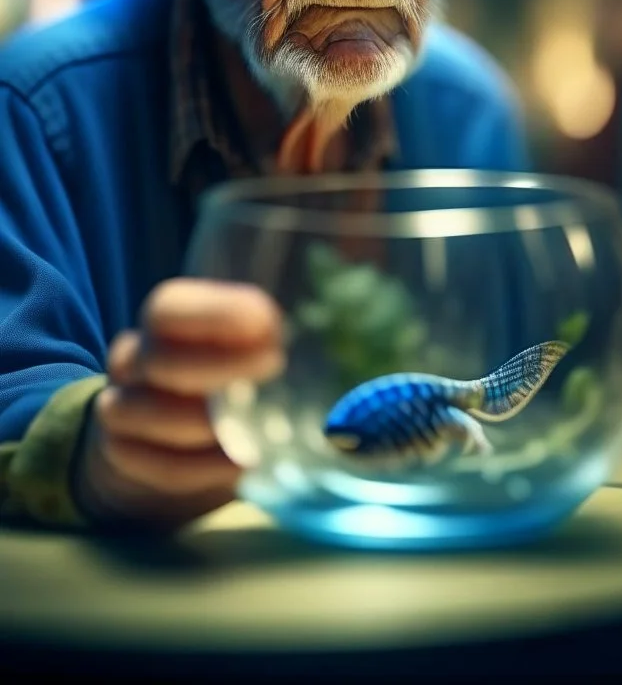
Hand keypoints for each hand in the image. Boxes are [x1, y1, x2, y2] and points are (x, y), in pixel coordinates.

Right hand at [73, 279, 283, 526]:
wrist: (157, 444)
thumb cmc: (220, 386)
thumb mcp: (241, 350)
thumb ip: (272, 337)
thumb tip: (342, 322)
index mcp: (166, 322)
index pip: (171, 308)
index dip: (217, 313)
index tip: (269, 324)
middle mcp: (136, 359)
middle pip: (159, 358)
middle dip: (218, 367)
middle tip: (273, 369)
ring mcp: (121, 407)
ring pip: (144, 412)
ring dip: (205, 426)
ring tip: (254, 435)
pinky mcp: (122, 456)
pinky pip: (151, 464)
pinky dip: (196, 470)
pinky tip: (233, 468)